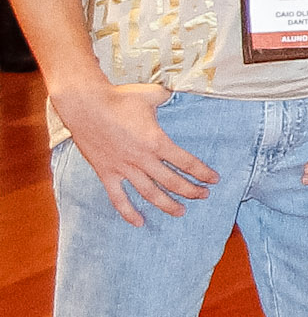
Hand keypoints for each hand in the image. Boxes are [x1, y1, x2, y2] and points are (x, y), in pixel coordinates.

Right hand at [57, 77, 216, 225]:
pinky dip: (128, 212)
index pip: (186, 162)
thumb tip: (176, 94)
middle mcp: (142, 159)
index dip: (202, 173)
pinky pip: (118, 198)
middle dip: (191, 190)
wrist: (85, 105)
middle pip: (172, 181)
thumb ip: (168, 97)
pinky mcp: (106, 173)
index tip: (214, 180)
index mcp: (156, 142)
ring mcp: (123, 168)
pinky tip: (139, 222)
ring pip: (149, 193)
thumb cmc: (119, 98)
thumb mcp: (152, 94)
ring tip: (180, 212)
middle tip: (203, 196)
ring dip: (166, 204)